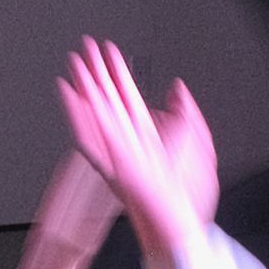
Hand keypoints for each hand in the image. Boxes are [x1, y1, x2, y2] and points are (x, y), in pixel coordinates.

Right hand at [58, 39, 213, 262]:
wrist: (181, 220)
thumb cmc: (188, 194)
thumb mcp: (197, 140)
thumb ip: (186, 112)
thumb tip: (177, 88)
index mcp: (146, 133)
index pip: (126, 95)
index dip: (117, 71)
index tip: (108, 51)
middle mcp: (128, 139)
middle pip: (107, 99)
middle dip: (95, 72)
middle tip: (84, 48)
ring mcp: (116, 150)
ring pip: (95, 112)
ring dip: (82, 87)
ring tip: (73, 64)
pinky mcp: (110, 162)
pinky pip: (89, 135)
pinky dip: (77, 114)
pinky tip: (71, 94)